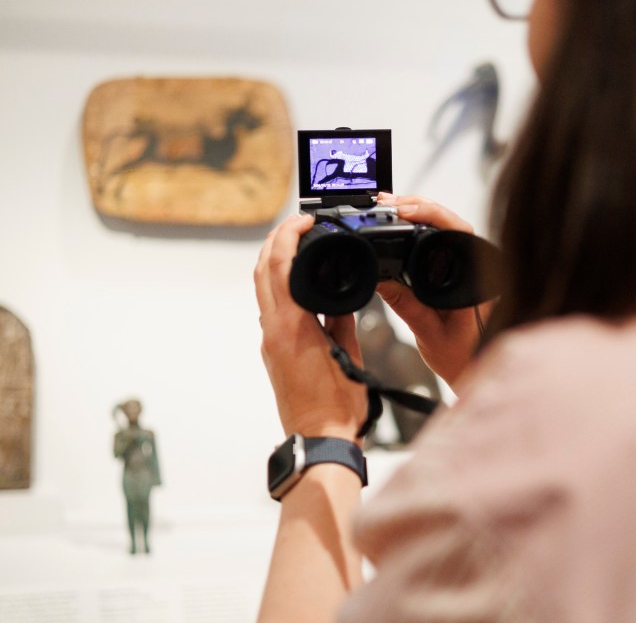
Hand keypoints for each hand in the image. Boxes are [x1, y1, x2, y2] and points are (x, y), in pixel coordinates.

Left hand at [254, 213, 366, 440]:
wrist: (320, 440)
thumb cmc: (339, 406)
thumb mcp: (349, 354)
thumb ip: (341, 318)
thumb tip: (340, 293)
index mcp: (292, 327)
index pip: (280, 266)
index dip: (289, 235)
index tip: (306, 220)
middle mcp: (273, 331)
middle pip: (262, 271)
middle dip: (276, 241)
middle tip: (298, 223)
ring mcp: (270, 342)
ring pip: (263, 289)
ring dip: (274, 261)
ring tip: (299, 245)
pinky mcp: (274, 352)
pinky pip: (272, 308)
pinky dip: (281, 285)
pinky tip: (301, 282)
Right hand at [375, 193, 491, 385]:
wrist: (475, 372)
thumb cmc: (464, 358)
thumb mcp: (429, 332)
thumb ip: (405, 305)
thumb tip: (380, 278)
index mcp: (479, 278)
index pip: (459, 231)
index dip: (431, 214)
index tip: (403, 210)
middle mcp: (480, 267)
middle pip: (451, 222)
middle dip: (418, 207)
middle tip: (386, 203)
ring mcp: (472, 266)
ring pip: (447, 228)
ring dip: (419, 215)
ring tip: (390, 207)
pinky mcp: (461, 270)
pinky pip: (443, 241)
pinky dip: (422, 230)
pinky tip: (403, 223)